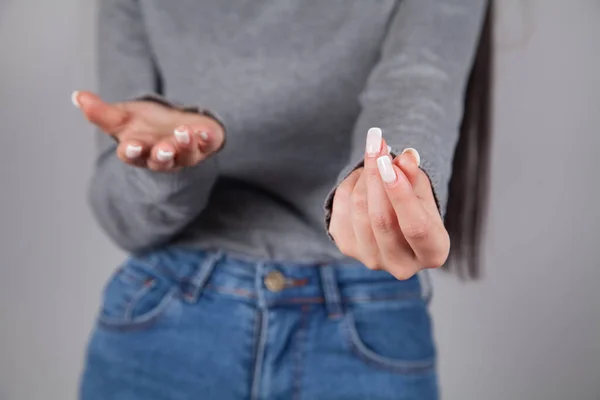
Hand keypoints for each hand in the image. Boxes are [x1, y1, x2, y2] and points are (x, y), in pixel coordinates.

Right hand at [72, 91, 224, 170]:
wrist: (179, 127)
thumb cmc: (148, 126)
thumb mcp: (124, 118)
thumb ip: (102, 112)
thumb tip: (77, 96)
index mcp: (140, 151)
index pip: (132, 154)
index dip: (131, 151)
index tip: (130, 146)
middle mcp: (163, 156)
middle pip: (161, 160)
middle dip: (163, 155)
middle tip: (164, 149)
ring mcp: (187, 153)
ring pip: (187, 155)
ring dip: (186, 145)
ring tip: (185, 132)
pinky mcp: (206, 144)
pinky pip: (209, 145)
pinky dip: (207, 139)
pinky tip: (205, 131)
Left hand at [329, 128, 449, 279]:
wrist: (393, 221)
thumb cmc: (416, 205)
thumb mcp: (422, 190)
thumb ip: (415, 176)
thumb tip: (406, 158)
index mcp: (432, 253)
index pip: (416, 227)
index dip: (400, 195)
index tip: (388, 162)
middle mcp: (402, 265)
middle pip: (382, 219)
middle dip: (376, 176)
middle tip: (377, 143)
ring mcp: (371, 260)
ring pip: (360, 212)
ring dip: (364, 177)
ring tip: (375, 157)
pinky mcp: (347, 248)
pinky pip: (342, 210)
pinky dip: (350, 185)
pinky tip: (362, 177)